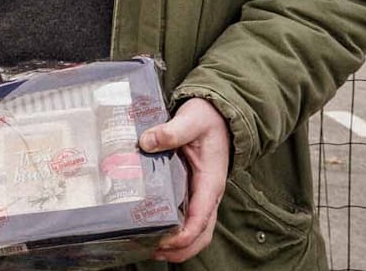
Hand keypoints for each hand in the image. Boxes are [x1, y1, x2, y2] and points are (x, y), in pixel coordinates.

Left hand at [141, 97, 231, 262]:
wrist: (218, 115)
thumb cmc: (207, 119)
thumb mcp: (191, 120)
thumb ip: (171, 131)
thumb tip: (147, 142)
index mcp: (211, 181)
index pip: (201, 217)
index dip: (185, 234)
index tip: (166, 242)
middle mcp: (209, 193)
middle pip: (201, 233)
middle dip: (181, 249)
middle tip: (153, 251)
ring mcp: (202, 195)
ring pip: (197, 231)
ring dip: (179, 245)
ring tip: (151, 248)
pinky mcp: (194, 191)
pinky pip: (189, 219)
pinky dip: (177, 232)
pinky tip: (156, 231)